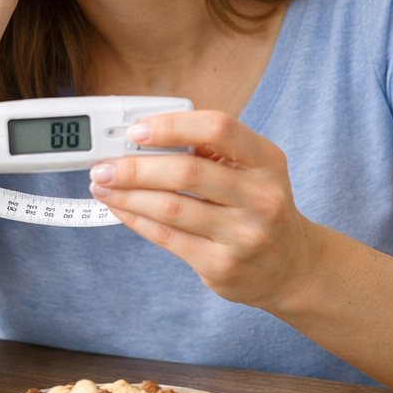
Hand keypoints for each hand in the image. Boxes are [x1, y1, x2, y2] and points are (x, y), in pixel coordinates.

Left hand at [88, 110, 320, 310]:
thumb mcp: (252, 170)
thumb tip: (142, 139)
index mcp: (266, 160)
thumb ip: (208, 151)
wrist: (291, 266)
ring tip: (101, 185)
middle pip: (187, 172)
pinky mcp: (222, 265)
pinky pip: (168, 237)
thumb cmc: (258, 206)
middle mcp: (260, 197)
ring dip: (127, 195)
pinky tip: (119, 208)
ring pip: (171, 208)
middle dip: (135, 167)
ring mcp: (243, 234)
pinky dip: (136, 219)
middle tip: (103, 165)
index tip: (136, 130)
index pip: (218, 128)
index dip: (172, 126)